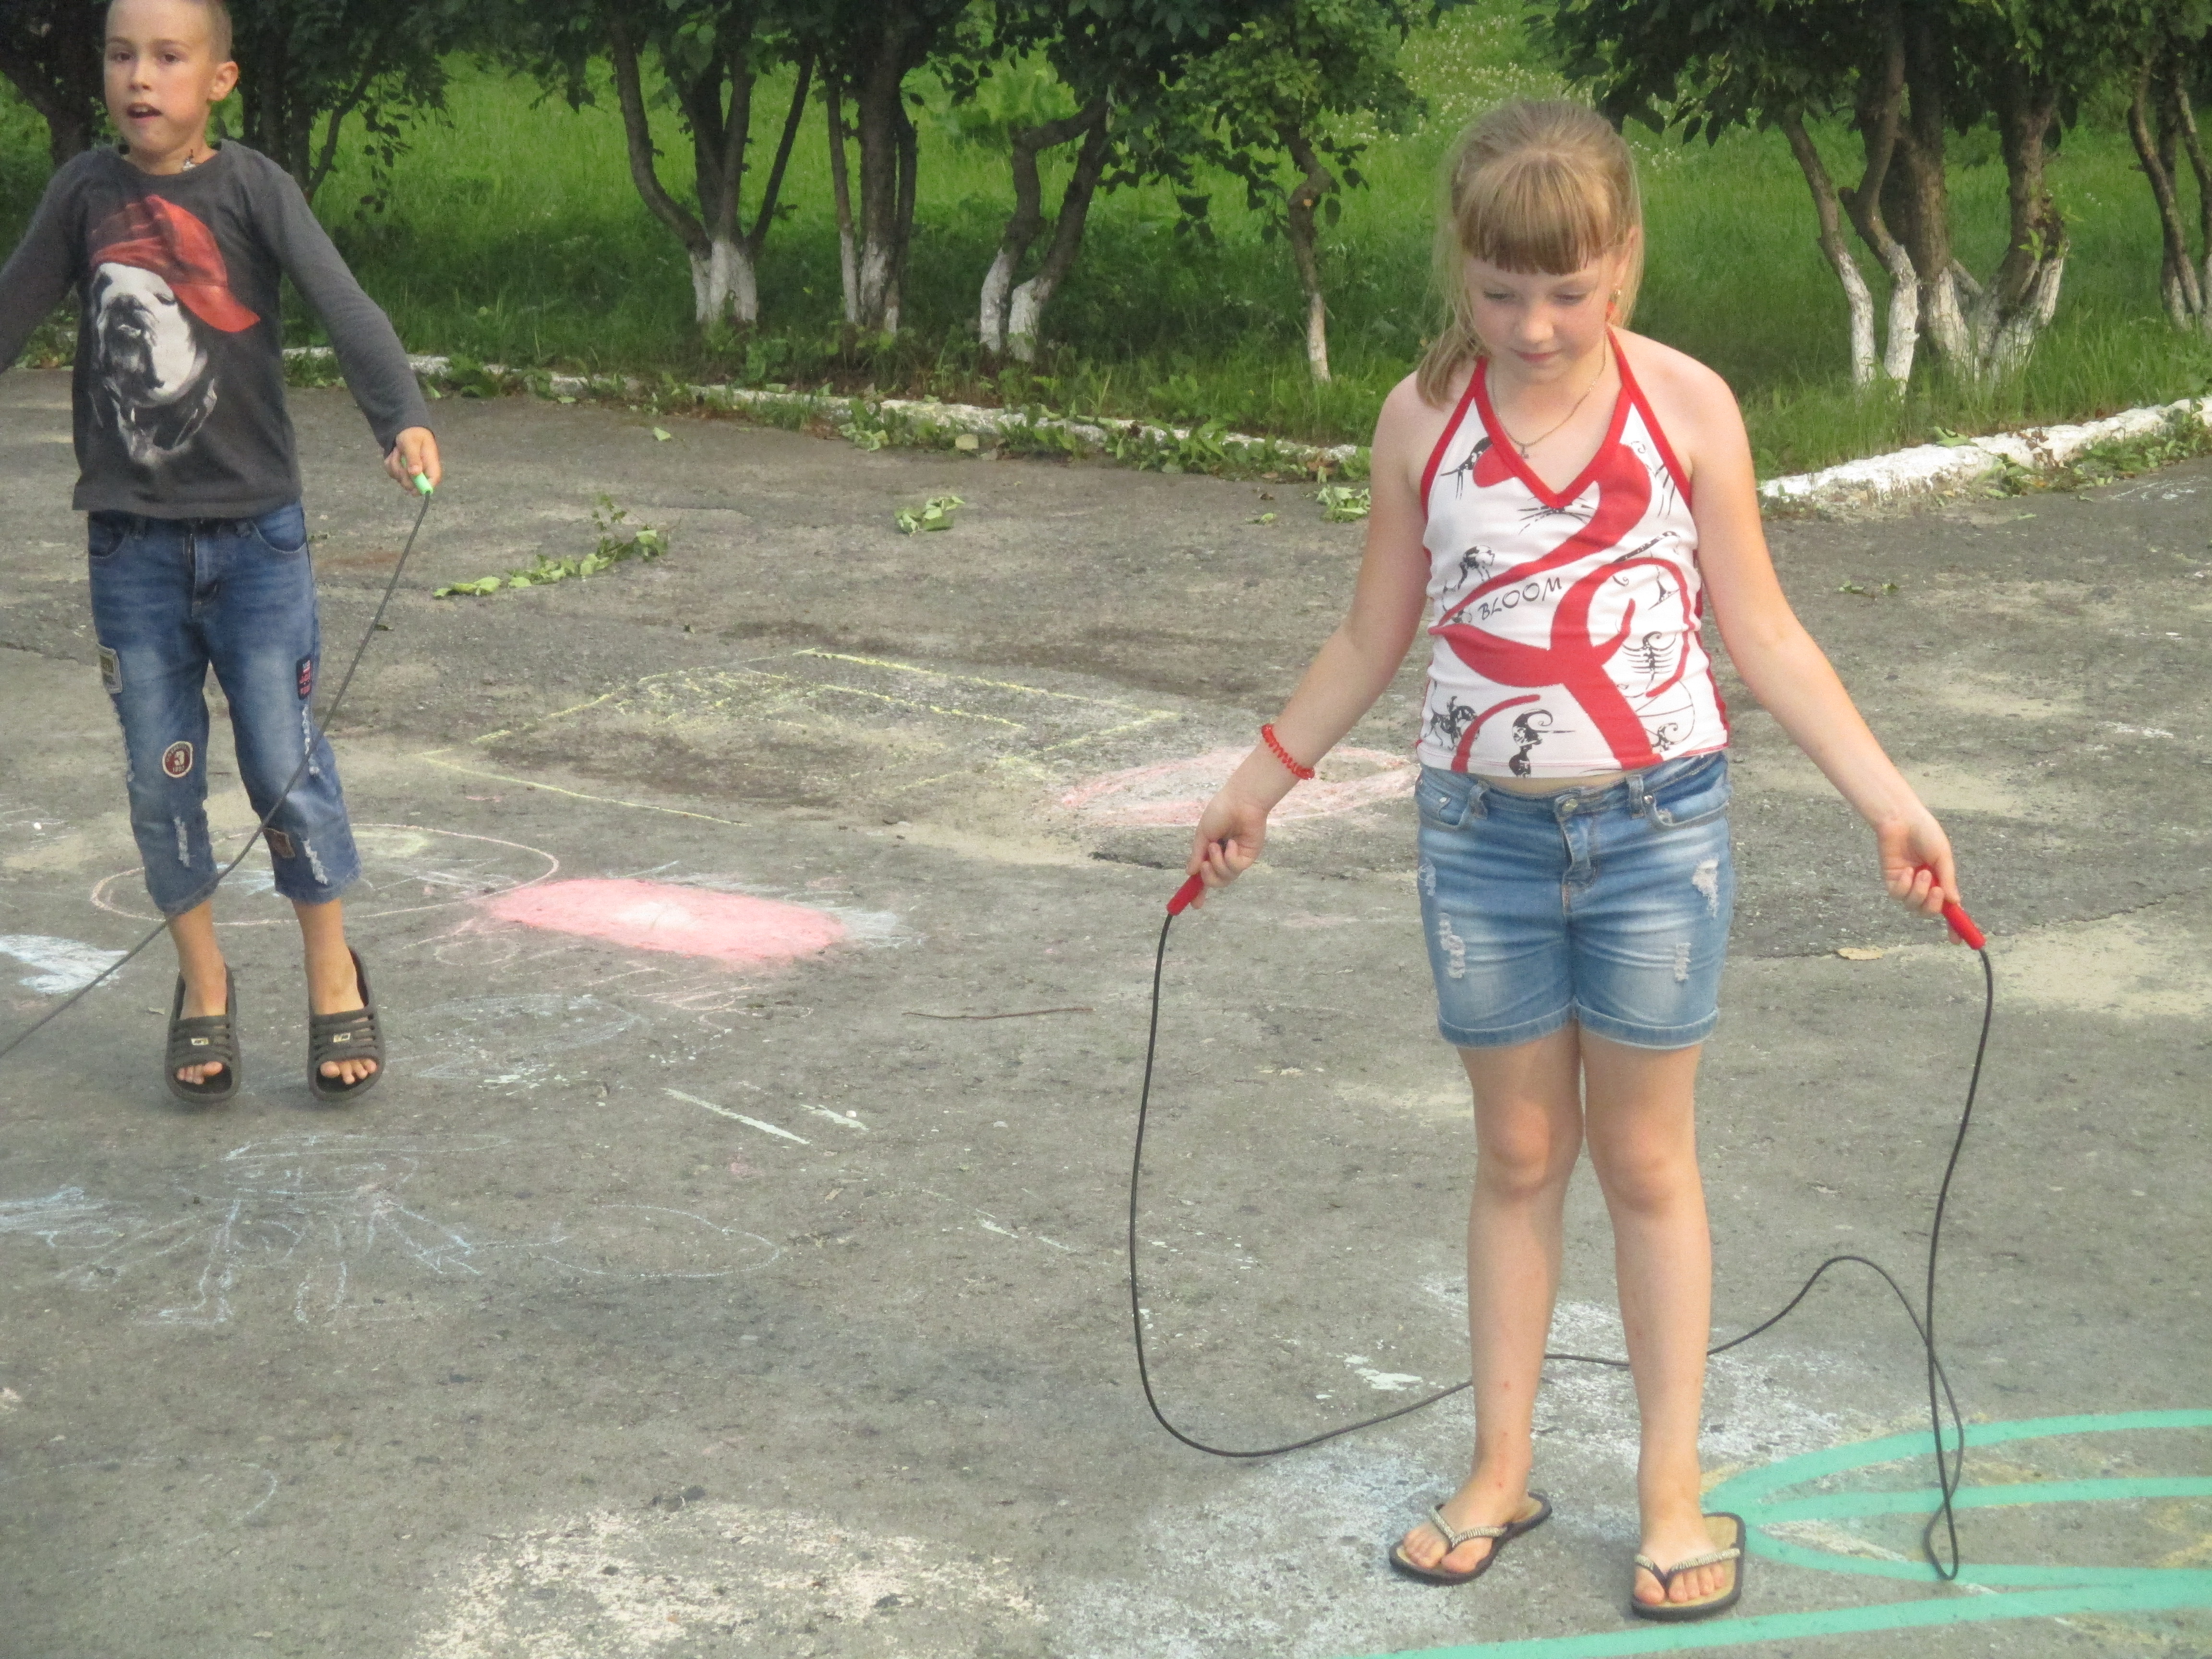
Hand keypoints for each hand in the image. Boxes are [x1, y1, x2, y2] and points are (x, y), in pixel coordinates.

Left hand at [384, 427, 441, 493]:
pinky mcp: (403, 471)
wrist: (404, 428)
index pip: (434, 479)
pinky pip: (393, 474)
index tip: (414, 490)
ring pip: (400, 479)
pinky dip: (390, 464)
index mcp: (431, 463)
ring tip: (397, 451)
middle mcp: (423, 471)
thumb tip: (416, 473)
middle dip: (401, 473)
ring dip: (394, 465)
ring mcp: (412, 472)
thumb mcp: (411, 443)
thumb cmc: (412, 433)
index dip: (425, 487)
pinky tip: (394, 454)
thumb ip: (413, 458)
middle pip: (413, 485)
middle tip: (398, 457)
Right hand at [1182, 787, 1270, 908]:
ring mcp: (1237, 858)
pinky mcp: (1248, 857)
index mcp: (1211, 852)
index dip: (1198, 891)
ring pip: (1226, 878)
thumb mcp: (1202, 835)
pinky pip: (1236, 868)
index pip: (1204, 876)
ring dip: (1217, 864)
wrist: (1240, 801)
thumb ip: (1197, 855)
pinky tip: (1232, 843)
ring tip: (1217, 846)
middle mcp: (1224, 858)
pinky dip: (1230, 858)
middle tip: (1204, 865)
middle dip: (1208, 878)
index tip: (1194, 904)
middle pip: (1215, 882)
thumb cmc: (1220, 812)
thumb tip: (1190, 873)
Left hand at [1876, 811, 1960, 922]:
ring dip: (1919, 892)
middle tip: (1937, 890)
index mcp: (1941, 881)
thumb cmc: (1926, 833)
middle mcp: (1924, 886)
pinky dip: (1904, 886)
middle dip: (1933, 906)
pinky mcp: (1891, 880)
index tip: (1958, 941)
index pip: (1948, 908)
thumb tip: (1954, 903)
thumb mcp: (1943, 857)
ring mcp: (1907, 884)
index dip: (1953, 926)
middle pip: (1928, 912)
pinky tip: (1906, 870)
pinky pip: (1897, 895)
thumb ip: (1948, 880)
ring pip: (1912, 906)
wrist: (1902, 819)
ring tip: (1921, 872)